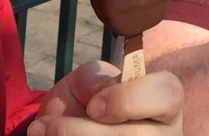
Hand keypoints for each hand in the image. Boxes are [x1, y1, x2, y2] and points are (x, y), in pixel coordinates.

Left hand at [30, 61, 182, 134]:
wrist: (71, 130)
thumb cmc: (88, 101)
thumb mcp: (89, 80)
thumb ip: (95, 78)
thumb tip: (98, 94)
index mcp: (164, 102)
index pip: (167, 94)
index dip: (127, 99)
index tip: (93, 106)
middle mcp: (164, 135)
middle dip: (84, 132)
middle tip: (48, 126)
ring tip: (41, 134)